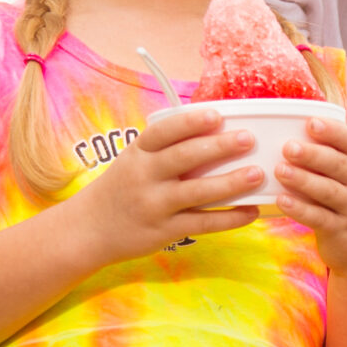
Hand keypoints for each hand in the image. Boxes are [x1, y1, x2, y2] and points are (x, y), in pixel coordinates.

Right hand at [73, 106, 259, 263]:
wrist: (89, 229)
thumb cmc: (122, 188)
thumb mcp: (133, 161)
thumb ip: (165, 149)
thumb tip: (215, 131)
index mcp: (137, 153)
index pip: (163, 132)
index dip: (190, 122)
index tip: (217, 115)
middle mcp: (144, 176)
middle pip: (184, 158)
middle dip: (219, 147)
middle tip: (248, 139)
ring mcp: (154, 205)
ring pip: (197, 192)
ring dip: (230, 182)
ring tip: (257, 173)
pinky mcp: (164, 231)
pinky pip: (202, 223)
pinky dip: (229, 218)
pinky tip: (251, 211)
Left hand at [275, 114, 346, 273]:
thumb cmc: (338, 201)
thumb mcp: (338, 176)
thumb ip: (320, 156)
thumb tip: (278, 129)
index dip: (334, 130)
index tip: (311, 122)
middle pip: (339, 164)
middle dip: (313, 154)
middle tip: (288, 147)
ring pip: (329, 191)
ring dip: (304, 179)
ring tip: (279, 170)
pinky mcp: (341, 230)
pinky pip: (320, 218)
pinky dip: (300, 209)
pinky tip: (281, 201)